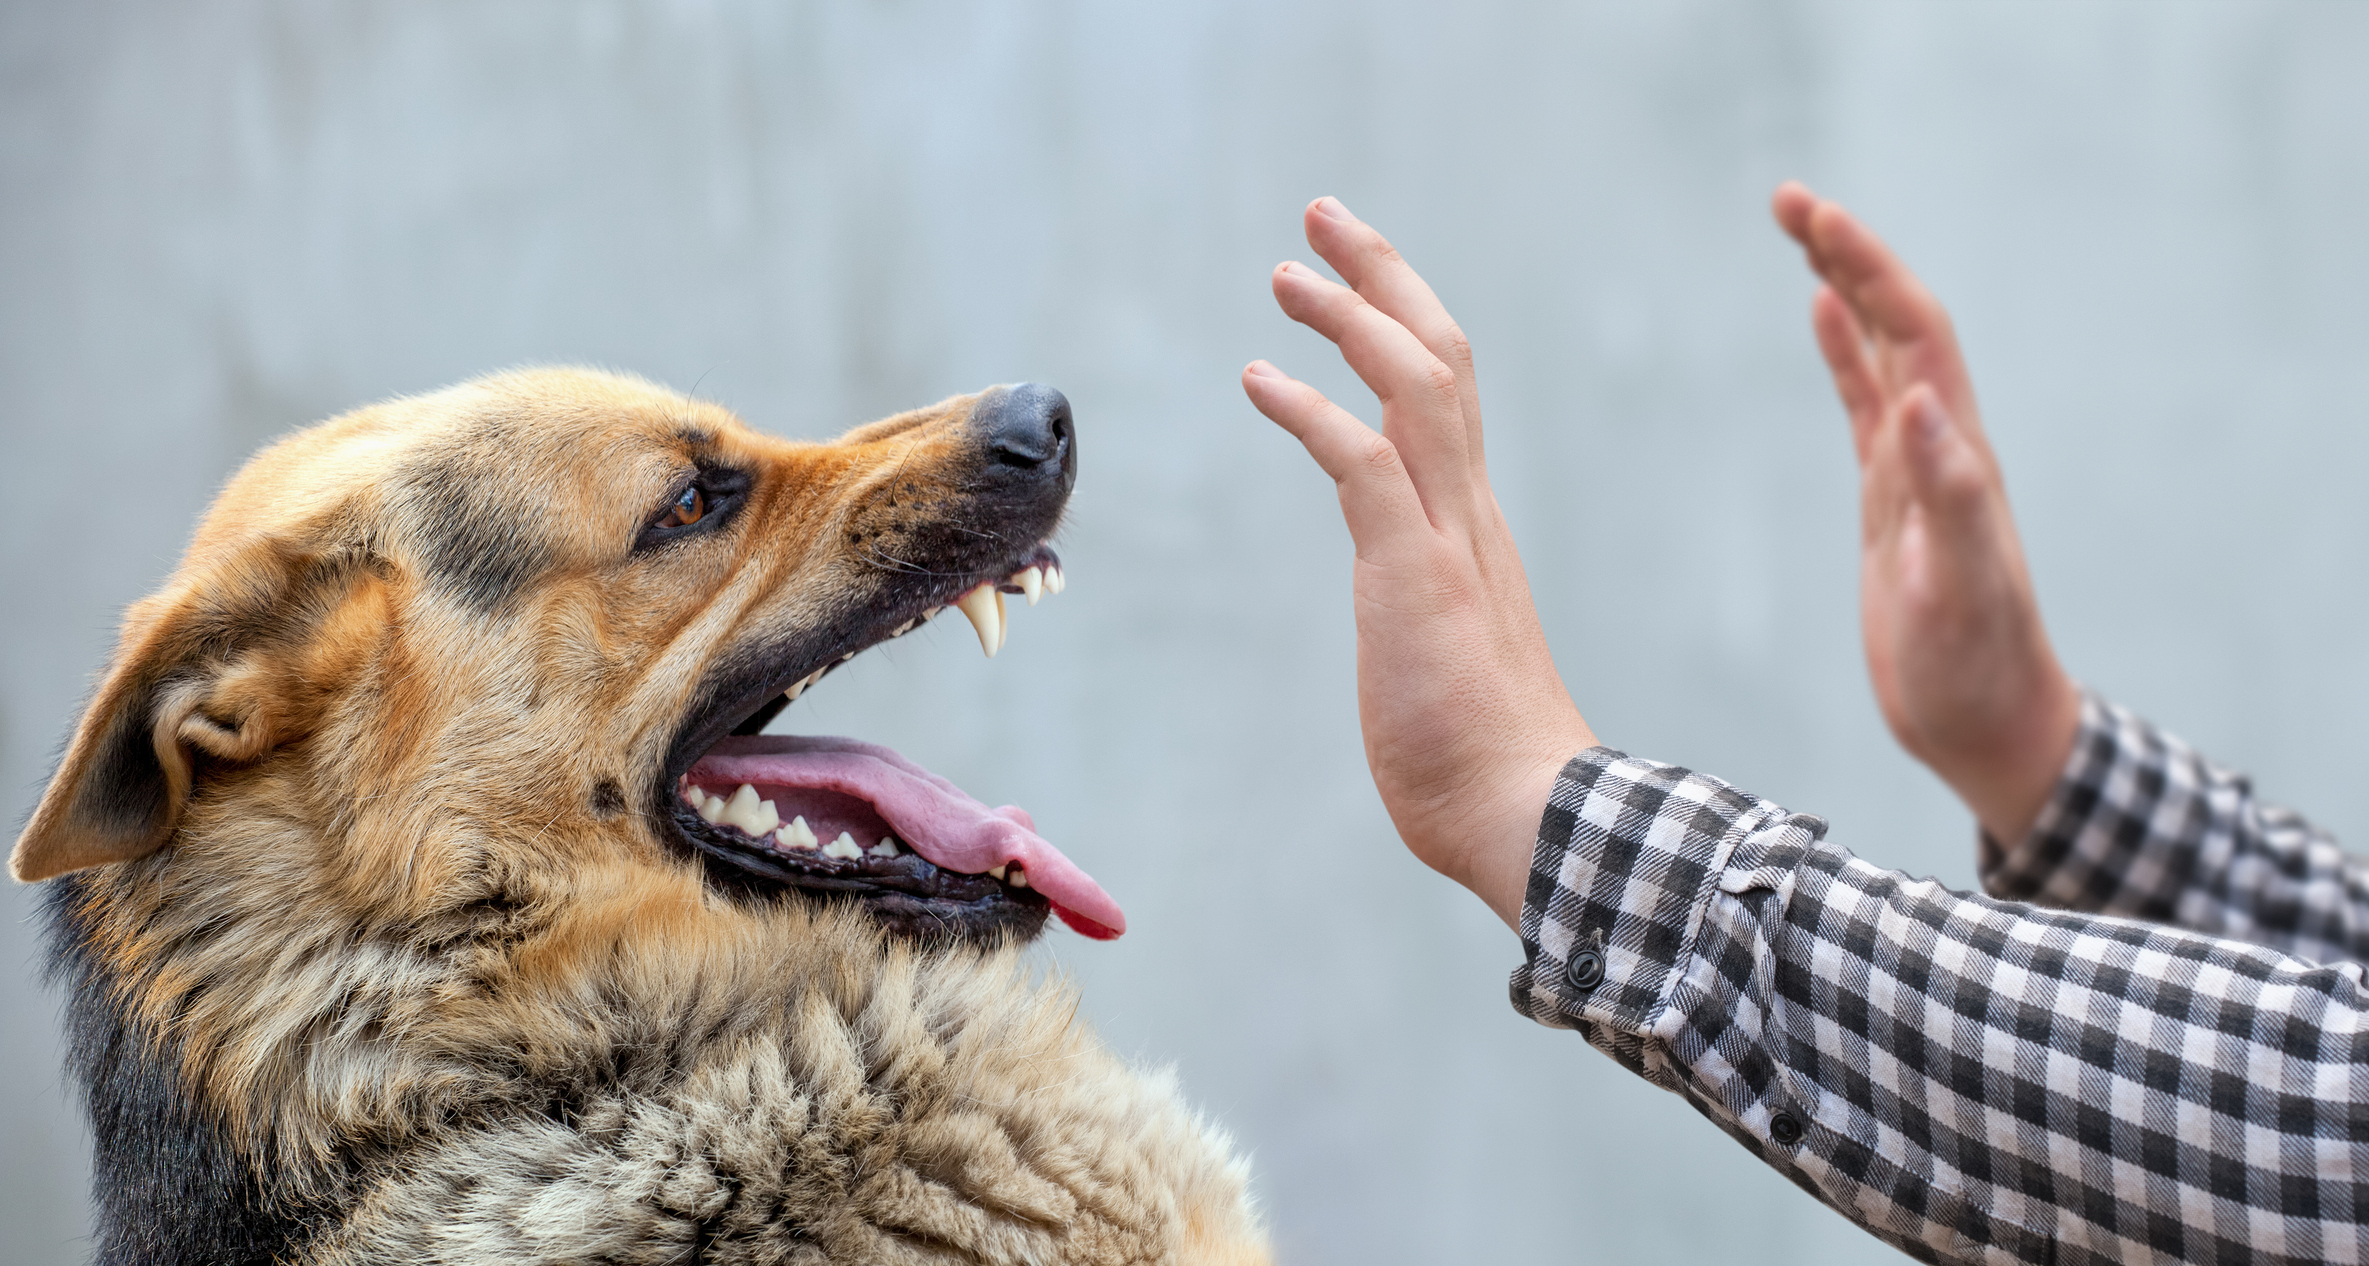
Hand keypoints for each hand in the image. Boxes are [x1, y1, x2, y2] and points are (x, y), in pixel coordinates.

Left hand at [1242, 197, 1594, 929]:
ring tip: (1286, 272)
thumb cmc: (1485, 764)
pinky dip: (1310, 409)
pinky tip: (1259, 378)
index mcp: (1474, 528)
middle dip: (1382, 276)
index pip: (1448, 395)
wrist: (1531, 818)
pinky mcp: (1413, 574)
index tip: (1355, 280)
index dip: (1402, 322)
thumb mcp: (1445, 664)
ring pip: (1414, 383)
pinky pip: (1362, 461)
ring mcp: (1447, 539)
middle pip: (1440, 355)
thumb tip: (1415, 642)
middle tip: (1323, 219)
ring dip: (1349, 316)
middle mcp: (1469, 513)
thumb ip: (1429, 625)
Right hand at [1771, 182, 2079, 843]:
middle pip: (1896, 321)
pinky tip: (1820, 319)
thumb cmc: (1974, 667)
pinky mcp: (1892, 499)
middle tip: (1786, 199)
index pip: (1913, 332)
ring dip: (1844, 286)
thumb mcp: (1959, 586)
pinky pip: (1864, 404)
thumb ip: (1949, 493)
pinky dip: (1843, 352)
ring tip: (1801, 231)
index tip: (1815, 219)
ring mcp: (1915, 468)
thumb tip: (1918, 398)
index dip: (1868, 268)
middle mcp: (1941, 444)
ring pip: (1881, 351)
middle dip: (1848, 254)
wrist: (1987, 722)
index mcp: (1955, 452)